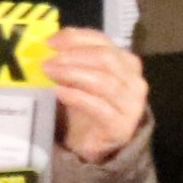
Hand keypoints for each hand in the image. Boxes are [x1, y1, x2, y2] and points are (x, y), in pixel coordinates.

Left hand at [45, 27, 149, 163]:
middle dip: (74, 56)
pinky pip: (99, 108)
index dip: (76, 38)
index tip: (50, 42)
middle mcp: (134, 81)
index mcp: (126, 63)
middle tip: (48, 61)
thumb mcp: (79, 78)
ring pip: (104, 82)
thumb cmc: (85, 106)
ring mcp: (131, 105)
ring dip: (73, 74)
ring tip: (50, 74)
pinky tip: (59, 92)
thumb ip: (71, 60)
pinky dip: (77, 97)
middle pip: (106, 59)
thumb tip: (50, 42)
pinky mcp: (121, 126)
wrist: (93, 143)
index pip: (104, 42)